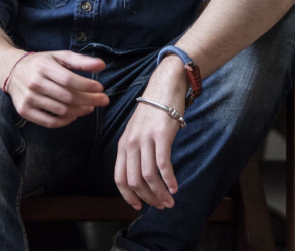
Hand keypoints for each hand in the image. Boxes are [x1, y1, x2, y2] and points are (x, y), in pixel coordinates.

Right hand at [5, 50, 108, 127]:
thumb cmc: (41, 63)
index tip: (101, 88)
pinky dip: (65, 121)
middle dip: (90, 100)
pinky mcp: (24, 111)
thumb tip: (102, 65)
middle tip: (103, 100)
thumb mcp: (59, 56)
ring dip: (80, 111)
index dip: (87, 86)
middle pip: (68, 97)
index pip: (69, 79)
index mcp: (43, 66)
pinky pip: (50, 122)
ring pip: (61, 110)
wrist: (12, 71)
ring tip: (89, 107)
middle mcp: (34, 82)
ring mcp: (28, 98)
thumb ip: (80, 61)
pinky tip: (74, 115)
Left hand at [114, 57, 187, 209]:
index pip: (119, 177)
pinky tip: (175, 188)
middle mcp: (131, 143)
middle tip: (161, 206)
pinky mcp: (161, 135)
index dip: (128, 195)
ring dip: (159, 193)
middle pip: (134, 180)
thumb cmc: (154, 112)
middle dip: (148, 198)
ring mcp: (145, 139)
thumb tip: (142, 176)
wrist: (164, 87)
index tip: (139, 206)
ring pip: (148, 175)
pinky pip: (163, 164)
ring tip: (169, 201)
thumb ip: (137, 151)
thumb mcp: (137, 132)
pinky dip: (169, 180)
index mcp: (123, 144)